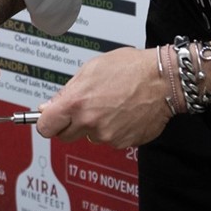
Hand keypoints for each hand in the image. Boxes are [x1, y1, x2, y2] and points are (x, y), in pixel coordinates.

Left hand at [37, 47, 170, 147]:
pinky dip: (114, 129)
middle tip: (84, 108)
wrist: (164, 80)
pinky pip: (110, 139)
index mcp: (76, 103)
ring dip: (95, 125)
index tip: (50, 118)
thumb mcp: (91, 69)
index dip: (47, 122)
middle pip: (64, 136)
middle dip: (70, 124)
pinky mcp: (124, 142)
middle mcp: (90, 122)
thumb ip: (67, 91)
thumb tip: (49, 107)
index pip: (45, 127)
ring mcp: (107, 136)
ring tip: (111, 104)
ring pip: (90, 136)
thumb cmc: (131, 69)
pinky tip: (123, 112)